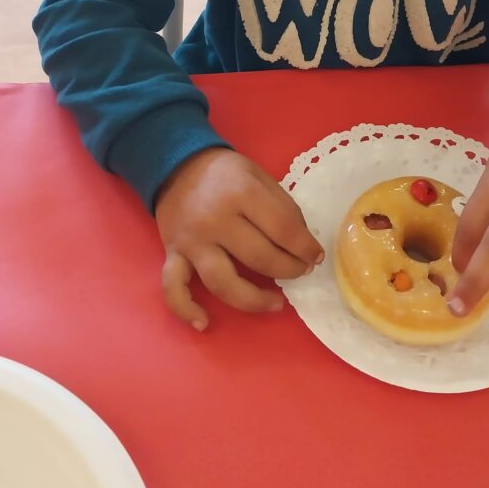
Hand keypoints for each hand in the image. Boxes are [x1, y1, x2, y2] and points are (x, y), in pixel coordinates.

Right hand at [155, 148, 323, 329]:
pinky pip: (174, 288)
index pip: (283, 230)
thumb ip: (282, 207)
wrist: (177, 165)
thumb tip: (303, 243)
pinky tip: (205, 322)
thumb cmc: (226, 172)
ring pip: (223, 282)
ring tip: (276, 303)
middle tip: (302, 271)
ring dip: (253, 300)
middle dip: (289, 270)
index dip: (306, 248)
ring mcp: (192, 241)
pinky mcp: (172, 254)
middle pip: (260, 258)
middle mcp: (215, 220)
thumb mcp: (260, 177)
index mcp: (241, 193)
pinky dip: (186, 309)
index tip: (316, 256)